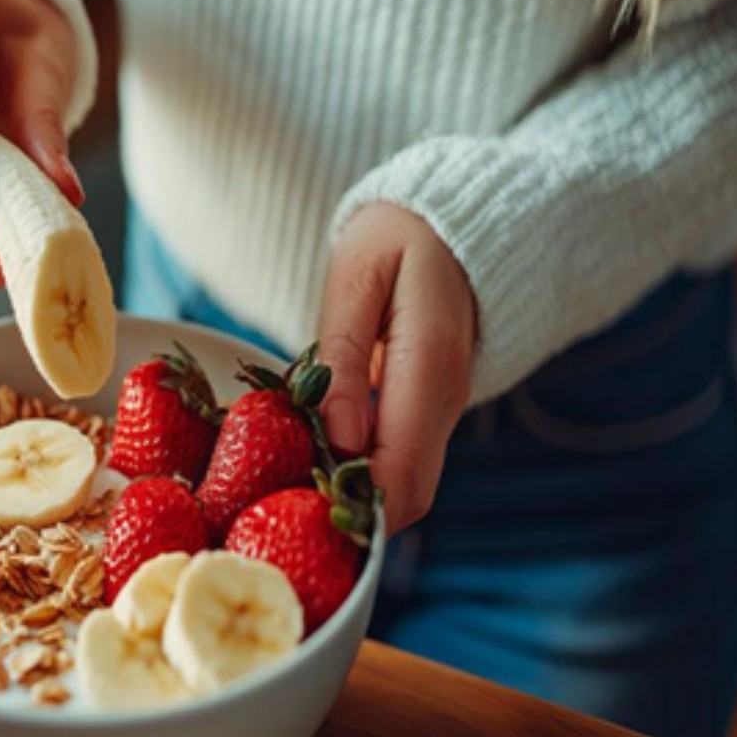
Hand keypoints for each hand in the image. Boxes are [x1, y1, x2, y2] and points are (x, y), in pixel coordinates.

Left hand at [318, 204, 476, 530]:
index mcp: (430, 367)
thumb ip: (344, 356)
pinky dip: (362, 472)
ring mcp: (444, 409)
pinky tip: (314, 458)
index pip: (403, 472)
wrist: (455, 222)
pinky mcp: (431, 409)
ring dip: (354, 495)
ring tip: (288, 488)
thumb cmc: (399, 237)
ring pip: (408, 484)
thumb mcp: (357, 277)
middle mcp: (446, 401)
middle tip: (281, 508)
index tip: (296, 509)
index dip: (354, 506)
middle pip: (410, 495)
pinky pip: (403, 460)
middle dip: (351, 513)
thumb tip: (339, 439)